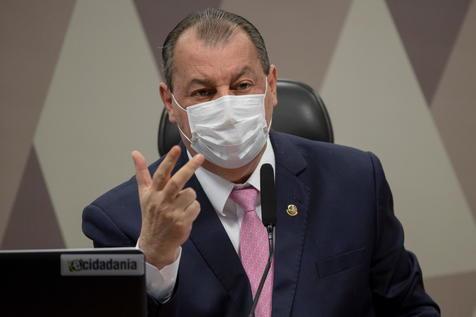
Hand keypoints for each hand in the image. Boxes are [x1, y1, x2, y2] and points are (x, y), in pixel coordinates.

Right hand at [132, 146, 203, 268]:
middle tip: (200, 157)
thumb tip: (135, 153)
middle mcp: (161, 201)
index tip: (176, 148)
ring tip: (182, 205)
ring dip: (190, 197)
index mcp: (152, 193)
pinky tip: (185, 215)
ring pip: (190, 194)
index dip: (169, 160)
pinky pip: (195, 207)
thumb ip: (142, 173)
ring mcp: (171, 213)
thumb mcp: (144, 194)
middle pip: (177, 181)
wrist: (154, 243)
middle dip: (189, 168)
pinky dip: (194, 209)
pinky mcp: (181, 222)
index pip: (161, 174)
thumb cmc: (152, 215)